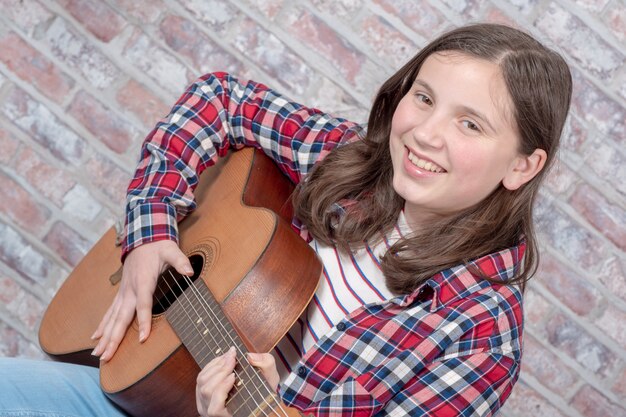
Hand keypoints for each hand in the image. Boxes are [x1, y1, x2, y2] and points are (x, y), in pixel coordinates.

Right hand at [91, 240, 192, 361]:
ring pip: (112, 318)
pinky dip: (102, 325)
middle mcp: (130, 290)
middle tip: (106, 357)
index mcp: (143, 282)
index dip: (143, 322)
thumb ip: (180, 261)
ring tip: (98, 354)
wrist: (142, 238)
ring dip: (105, 337)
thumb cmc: (159, 246)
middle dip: (113, 338)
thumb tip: (190, 271)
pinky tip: (95, 338)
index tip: (142, 339)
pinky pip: (110, 312)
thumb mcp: (172, 250)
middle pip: (121, 318)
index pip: (144, 305)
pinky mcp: (121, 293)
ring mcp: (123, 293)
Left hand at [196, 348, 279, 416]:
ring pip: (201, 384)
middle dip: (220, 371)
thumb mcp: (271, 379)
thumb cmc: (264, 389)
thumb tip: (250, 357)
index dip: (221, 390)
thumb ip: (266, 365)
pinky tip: (223, 359)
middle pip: (207, 391)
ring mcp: (205, 403)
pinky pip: (201, 378)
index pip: (215, 409)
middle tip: (233, 357)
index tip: (234, 375)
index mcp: (229, 415)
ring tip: (229, 356)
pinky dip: (211, 365)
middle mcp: (213, 413)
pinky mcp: (202, 393)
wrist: (258, 391)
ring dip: (216, 366)